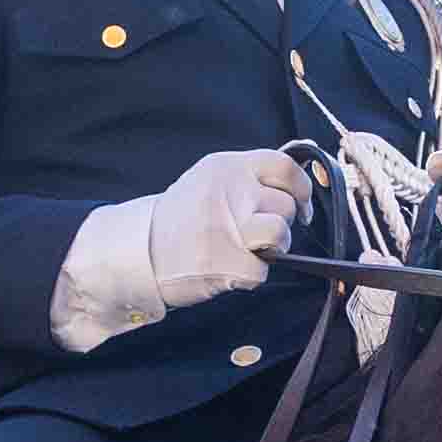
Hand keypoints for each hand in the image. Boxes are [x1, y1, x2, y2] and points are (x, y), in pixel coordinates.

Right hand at [134, 146, 309, 304]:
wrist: (140, 250)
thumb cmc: (180, 219)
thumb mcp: (208, 180)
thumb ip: (247, 178)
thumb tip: (295, 183)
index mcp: (227, 167)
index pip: (285, 167)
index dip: (301, 189)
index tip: (301, 205)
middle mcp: (231, 192)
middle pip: (286, 205)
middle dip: (281, 222)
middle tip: (255, 232)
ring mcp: (230, 227)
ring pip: (281, 233)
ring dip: (274, 247)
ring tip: (251, 250)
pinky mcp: (230, 261)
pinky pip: (262, 270)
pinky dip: (250, 275)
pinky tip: (228, 267)